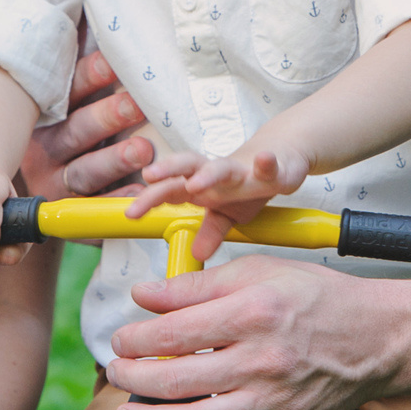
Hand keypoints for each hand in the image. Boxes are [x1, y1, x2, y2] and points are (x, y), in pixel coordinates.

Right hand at [19, 50, 155, 200]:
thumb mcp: (60, 104)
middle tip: (135, 104)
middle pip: (77, 131)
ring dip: (114, 160)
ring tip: (144, 150)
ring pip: (85, 171)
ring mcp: (58, 183)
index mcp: (48, 117)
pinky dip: (117, 202)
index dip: (90, 76)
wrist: (26, 205)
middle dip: (107, 117)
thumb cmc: (61, 140)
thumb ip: (78, 69)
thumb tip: (91, 10)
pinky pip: (95, 211)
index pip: (69, 92)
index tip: (115, 62)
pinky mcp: (73, 214)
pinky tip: (140, 194)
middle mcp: (49, 148)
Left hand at [103, 255, 396, 409]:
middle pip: (176, 379)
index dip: (136, 338)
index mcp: (253, 313)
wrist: (376, 339)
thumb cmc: (319, 300)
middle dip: (132, 379)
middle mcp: (261, 361)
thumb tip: (146, 295)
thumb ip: (197, 284)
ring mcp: (271, 403)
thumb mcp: (259, 271)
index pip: (174, 332)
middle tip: (117, 373)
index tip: (121, 340)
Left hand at [123, 143, 309, 254]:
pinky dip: (266, 163)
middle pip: (186, 168)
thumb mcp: (227, 214)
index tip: (131, 213)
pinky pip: (268, 165)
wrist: (279, 156)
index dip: (150, 199)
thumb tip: (196, 253)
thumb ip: (210, 231)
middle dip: (167, 171)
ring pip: (221, 166)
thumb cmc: (245, 185)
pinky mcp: (271, 167)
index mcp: (201, 184)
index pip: (170, 189)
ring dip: (209, 173)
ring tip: (196, 182)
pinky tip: (265, 160)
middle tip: (149, 177)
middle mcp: (216, 173)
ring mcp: (243, 169)